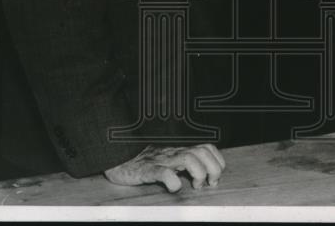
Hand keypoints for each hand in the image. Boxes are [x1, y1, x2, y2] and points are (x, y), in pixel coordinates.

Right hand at [104, 144, 225, 191]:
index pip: (207, 148)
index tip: (214, 178)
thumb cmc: (144, 162)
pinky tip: (174, 186)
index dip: (217, 162)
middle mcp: (174, 152)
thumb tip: (204, 177)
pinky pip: (162, 173)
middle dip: (213, 169)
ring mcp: (161, 160)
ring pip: (189, 159)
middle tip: (208, 184)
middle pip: (203, 152)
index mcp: (180, 150)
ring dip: (198, 173)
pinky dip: (172, 181)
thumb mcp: (167, 160)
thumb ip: (183, 164)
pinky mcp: (147, 170)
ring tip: (195, 186)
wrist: (117, 158)